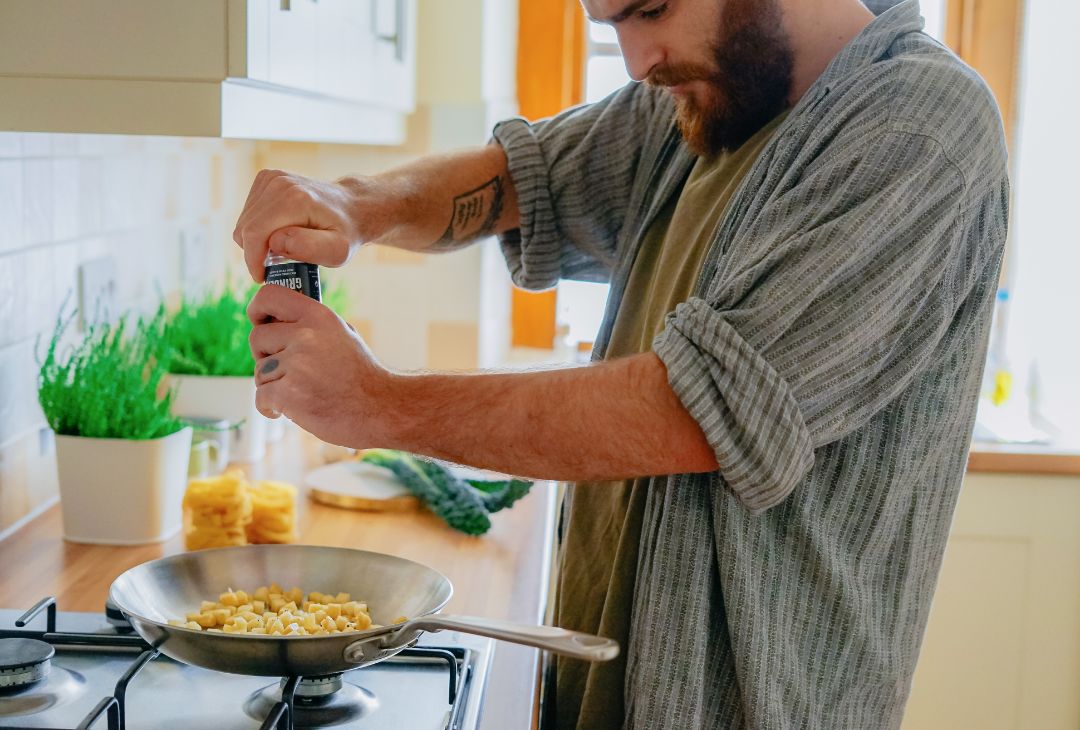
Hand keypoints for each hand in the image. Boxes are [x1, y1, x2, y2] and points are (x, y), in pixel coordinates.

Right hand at [232, 170, 390, 281]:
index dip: (253, 261)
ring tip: (285, 247)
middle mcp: (278, 183)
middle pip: (245, 229)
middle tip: (281, 263)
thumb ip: (309, 248)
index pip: (254, 234)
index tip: (263, 277)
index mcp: (294, 199)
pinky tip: (281, 232)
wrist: (351, 207)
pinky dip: (259, 229)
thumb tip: (276, 241)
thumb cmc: (345, 233)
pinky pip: (248, 214)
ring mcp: (270, 178)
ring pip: (244, 223)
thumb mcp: (338, 250)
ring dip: (258, 241)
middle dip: (257, 253)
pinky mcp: (266, 179)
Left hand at [247, 284, 394, 447]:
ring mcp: (296, 365)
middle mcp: (306, 336)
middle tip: (286, 371)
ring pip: (259, 372)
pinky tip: (290, 411)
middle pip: (257, 338)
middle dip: (266, 357)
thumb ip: (313, 326)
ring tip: (301, 393)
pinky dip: (271, 408)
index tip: (259, 322)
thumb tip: (279, 321)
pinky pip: (261, 397)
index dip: (257, 309)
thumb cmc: (362, 376)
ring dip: (273, 386)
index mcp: (319, 317)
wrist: (380, 409)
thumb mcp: (343, 336)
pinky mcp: (288, 393)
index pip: (269, 296)